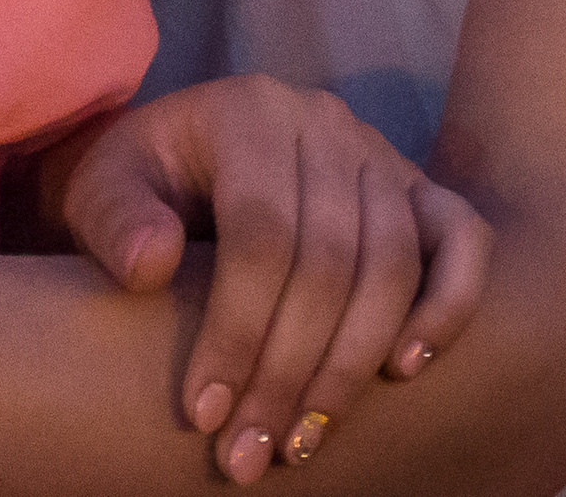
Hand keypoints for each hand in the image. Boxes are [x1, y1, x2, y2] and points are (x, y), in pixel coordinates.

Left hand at [49, 80, 488, 481]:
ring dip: (353, 367)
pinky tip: (404, 371)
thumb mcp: (102, 191)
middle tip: (252, 454)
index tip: (204, 413)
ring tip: (304, 440)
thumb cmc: (143, 188)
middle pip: (329, 260)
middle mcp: (324, 121)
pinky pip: (462, 240)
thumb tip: (154, 265)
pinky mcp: (420, 190)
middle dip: (289, 372)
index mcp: (248, 111)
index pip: (260, 233)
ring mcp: (379, 152)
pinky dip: (448, 305)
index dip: (236, 330)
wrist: (185, 164)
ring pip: (392, 264)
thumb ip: (115, 218)